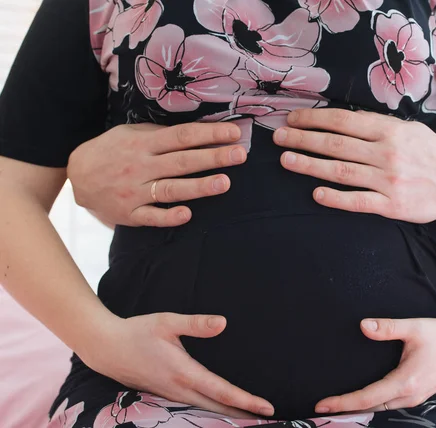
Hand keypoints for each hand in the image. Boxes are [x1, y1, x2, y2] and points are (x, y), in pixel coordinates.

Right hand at [67, 122, 246, 227]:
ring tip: (224, 183)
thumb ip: (160, 135)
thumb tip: (197, 134)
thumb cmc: (112, 151)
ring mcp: (135, 191)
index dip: (209, 134)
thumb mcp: (131, 134)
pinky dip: (168, 216)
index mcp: (144, 143)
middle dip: (213, 157)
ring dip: (199, 187)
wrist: (77, 177)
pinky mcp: (130, 213)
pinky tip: (187, 214)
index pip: (182, 136)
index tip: (234, 134)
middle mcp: (141, 166)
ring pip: (171, 189)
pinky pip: (152, 217)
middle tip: (240, 155)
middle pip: (182, 161)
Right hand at [79, 312, 273, 417]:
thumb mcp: (168, 322)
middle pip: (218, 409)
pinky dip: (212, 412)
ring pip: (205, 411)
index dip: (247, 401)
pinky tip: (220, 410)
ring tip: (250, 417)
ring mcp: (171, 396)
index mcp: (184, 372)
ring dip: (229, 415)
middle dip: (244, 415)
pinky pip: (194, 408)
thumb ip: (196, 324)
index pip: (222, 391)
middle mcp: (179, 390)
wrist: (105, 348)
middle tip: (268, 418)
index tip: (267, 407)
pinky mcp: (165, 395)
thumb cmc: (137, 331)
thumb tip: (223, 323)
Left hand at [274, 109, 435, 222]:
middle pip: (336, 144)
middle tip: (278, 139)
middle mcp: (386, 153)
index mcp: (389, 131)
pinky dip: (336, 197)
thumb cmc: (430, 153)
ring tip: (287, 161)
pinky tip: (316, 193)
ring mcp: (388, 180)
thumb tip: (342, 121)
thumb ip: (377, 126)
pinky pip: (358, 201)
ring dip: (310, 165)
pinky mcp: (392, 205)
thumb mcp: (408, 129)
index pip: (343, 121)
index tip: (293, 120)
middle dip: (303, 140)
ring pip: (341, 171)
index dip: (314, 119)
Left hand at [314, 315, 435, 412]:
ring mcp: (415, 398)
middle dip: (345, 410)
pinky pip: (390, 404)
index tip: (321, 404)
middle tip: (320, 408)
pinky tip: (361, 400)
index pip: (367, 398)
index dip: (342, 402)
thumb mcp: (413, 328)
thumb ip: (387, 327)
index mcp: (405, 381)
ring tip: (336, 406)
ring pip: (381, 409)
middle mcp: (409, 395)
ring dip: (359, 409)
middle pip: (371, 409)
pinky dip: (372, 404)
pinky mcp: (418, 394)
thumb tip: (363, 325)